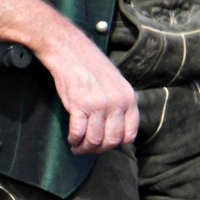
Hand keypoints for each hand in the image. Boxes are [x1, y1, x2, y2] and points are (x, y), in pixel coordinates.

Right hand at [40, 25, 137, 153]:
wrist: (70, 50)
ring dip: (84, 147)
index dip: (116, 143)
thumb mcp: (115, 84)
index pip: (130, 134)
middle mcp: (117, 103)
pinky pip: (78, 133)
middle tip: (88, 147)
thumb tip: (113, 129)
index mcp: (128, 98)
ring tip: (77, 145)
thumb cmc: (90, 66)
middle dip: (98, 149)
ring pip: (94, 140)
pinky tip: (71, 138)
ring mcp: (98, 105)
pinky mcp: (79, 105)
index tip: (104, 142)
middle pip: (112, 141)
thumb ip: (118, 104)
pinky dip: (74, 139)